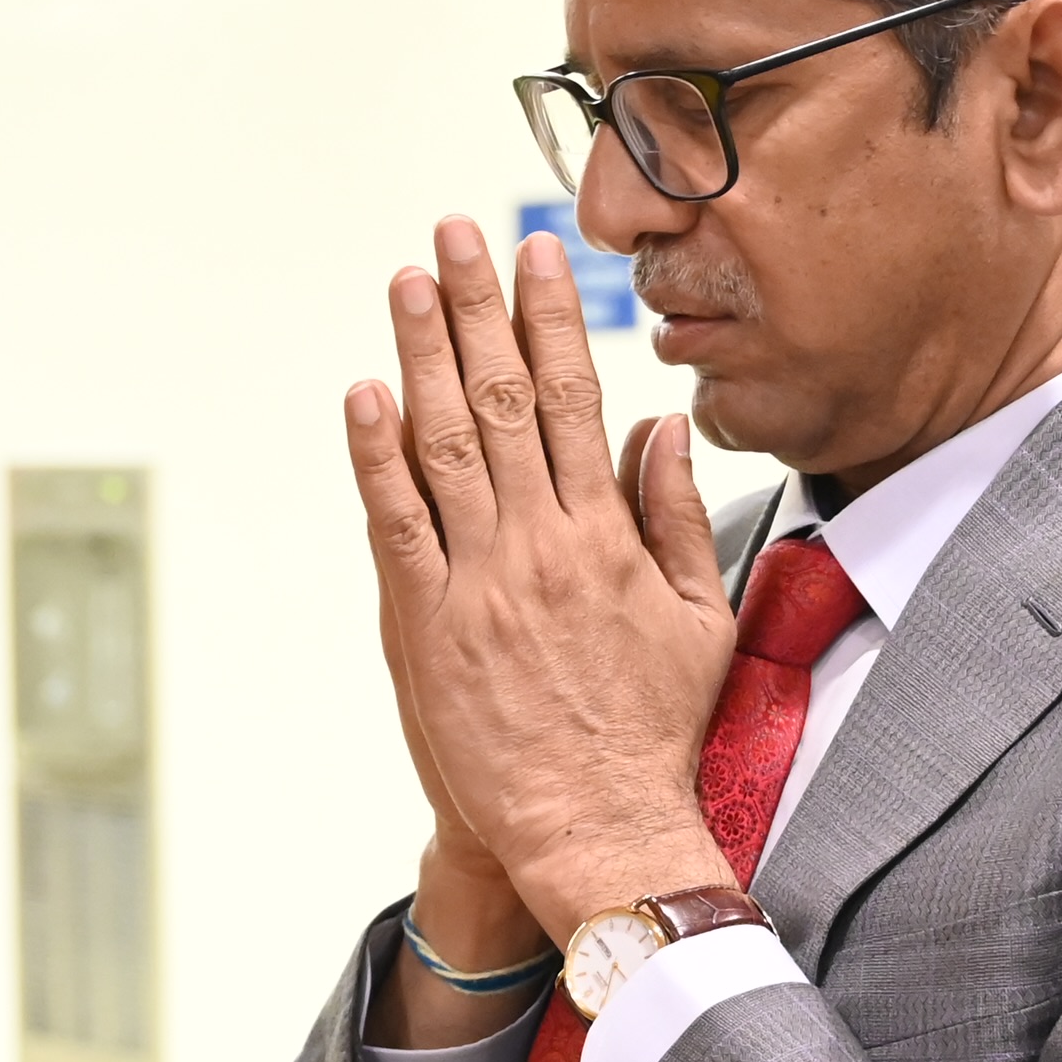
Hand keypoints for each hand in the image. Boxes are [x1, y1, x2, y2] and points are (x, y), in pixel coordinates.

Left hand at [347, 219, 742, 941]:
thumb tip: (662, 422)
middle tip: (453, 235)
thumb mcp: (697, 617)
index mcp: (607, 534)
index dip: (548, 318)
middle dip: (475, 309)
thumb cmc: (653, 729)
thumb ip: (673, 514)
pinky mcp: (426, 625)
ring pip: (444, 444)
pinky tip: (364, 394)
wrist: (598, 825)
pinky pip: (397, 524)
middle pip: (501, 399)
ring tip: (406, 283)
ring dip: (421, 355)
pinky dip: (377, 456)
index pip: (573, 397)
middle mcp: (541, 543)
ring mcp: (478, 582)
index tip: (533, 256)